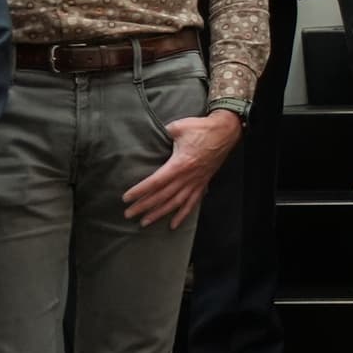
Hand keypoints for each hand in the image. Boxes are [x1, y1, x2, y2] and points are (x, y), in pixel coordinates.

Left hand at [122, 110, 240, 228]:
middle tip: (129, 214)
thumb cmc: (202, 129)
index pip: (156, 182)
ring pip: (175, 203)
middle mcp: (187, 177)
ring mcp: (196, 182)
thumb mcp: (179, 127)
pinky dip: (183, 215)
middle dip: (144, 206)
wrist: (226, 132)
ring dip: (160, 213)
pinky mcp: (203, 183)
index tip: (126, 198)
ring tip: (145, 222)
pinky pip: (192, 203)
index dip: (140, 191)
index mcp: (180, 164)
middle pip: (162, 196)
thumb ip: (164, 134)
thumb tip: (153, 135)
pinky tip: (173, 225)